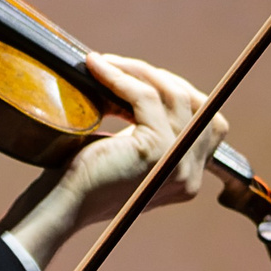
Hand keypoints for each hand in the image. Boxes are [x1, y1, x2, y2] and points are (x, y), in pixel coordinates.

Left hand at [0, 53, 226, 270]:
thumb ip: (152, 129)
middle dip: (160, 78)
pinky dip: (120, 76)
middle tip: (122, 66)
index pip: (209, 123)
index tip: (142, 79)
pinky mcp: (156, 150)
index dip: (179, 93)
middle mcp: (190, 174)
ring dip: (138, 71)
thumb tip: (153, 81)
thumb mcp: (130, 151)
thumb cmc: (84, 178)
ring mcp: (178, 162)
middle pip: (196, 104)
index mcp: (187, 177)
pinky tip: (98, 67)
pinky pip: (145, 97)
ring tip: (107, 63)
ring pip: (173, 94)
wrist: (61, 206)